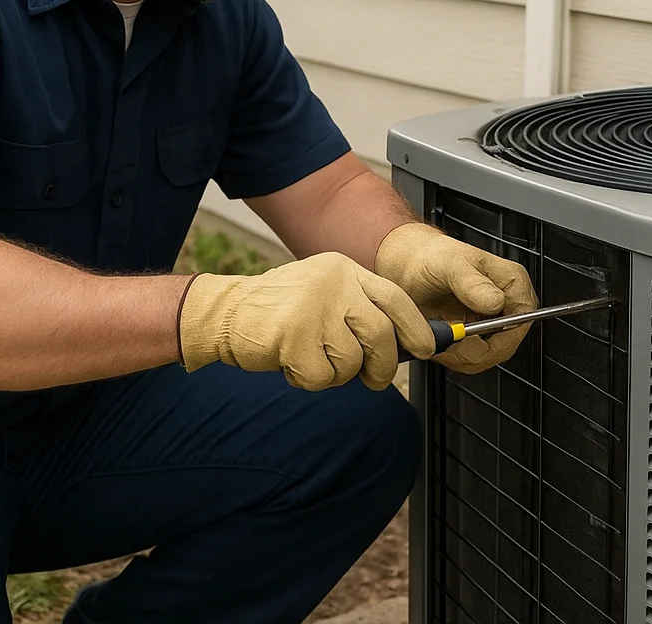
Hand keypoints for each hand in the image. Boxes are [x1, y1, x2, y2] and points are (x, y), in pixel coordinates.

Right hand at [177, 251, 437, 390]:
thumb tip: (407, 344)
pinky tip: (291, 364)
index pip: (395, 298)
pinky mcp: (294, 333)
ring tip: (313, 359)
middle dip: (382, 366)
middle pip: (381, 335)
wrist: (224, 313)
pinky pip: (322, 376)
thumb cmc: (281, 312)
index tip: (426, 349)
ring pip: (352, 361)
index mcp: (345, 270)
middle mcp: (334, 282)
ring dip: (336, 374)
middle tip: (374, 379)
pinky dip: (310, 380)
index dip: (416, 328)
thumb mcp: (325, 295)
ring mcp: (314, 306)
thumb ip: (360, 311)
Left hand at [373, 222, 537, 372]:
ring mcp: (490, 323)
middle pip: (504, 347)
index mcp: (511, 282)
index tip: (467, 336)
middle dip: (471, 350)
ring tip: (438, 331)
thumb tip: (495, 303)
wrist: (406, 267)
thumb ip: (472, 284)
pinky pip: (469, 359)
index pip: (522, 322)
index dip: (499, 337)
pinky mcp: (475, 337)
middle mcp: (505, 304)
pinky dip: (450, 353)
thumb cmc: (429, 257)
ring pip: (484, 358)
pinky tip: (438, 335)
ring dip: (457, 353)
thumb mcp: (449, 264)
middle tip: (445, 334)